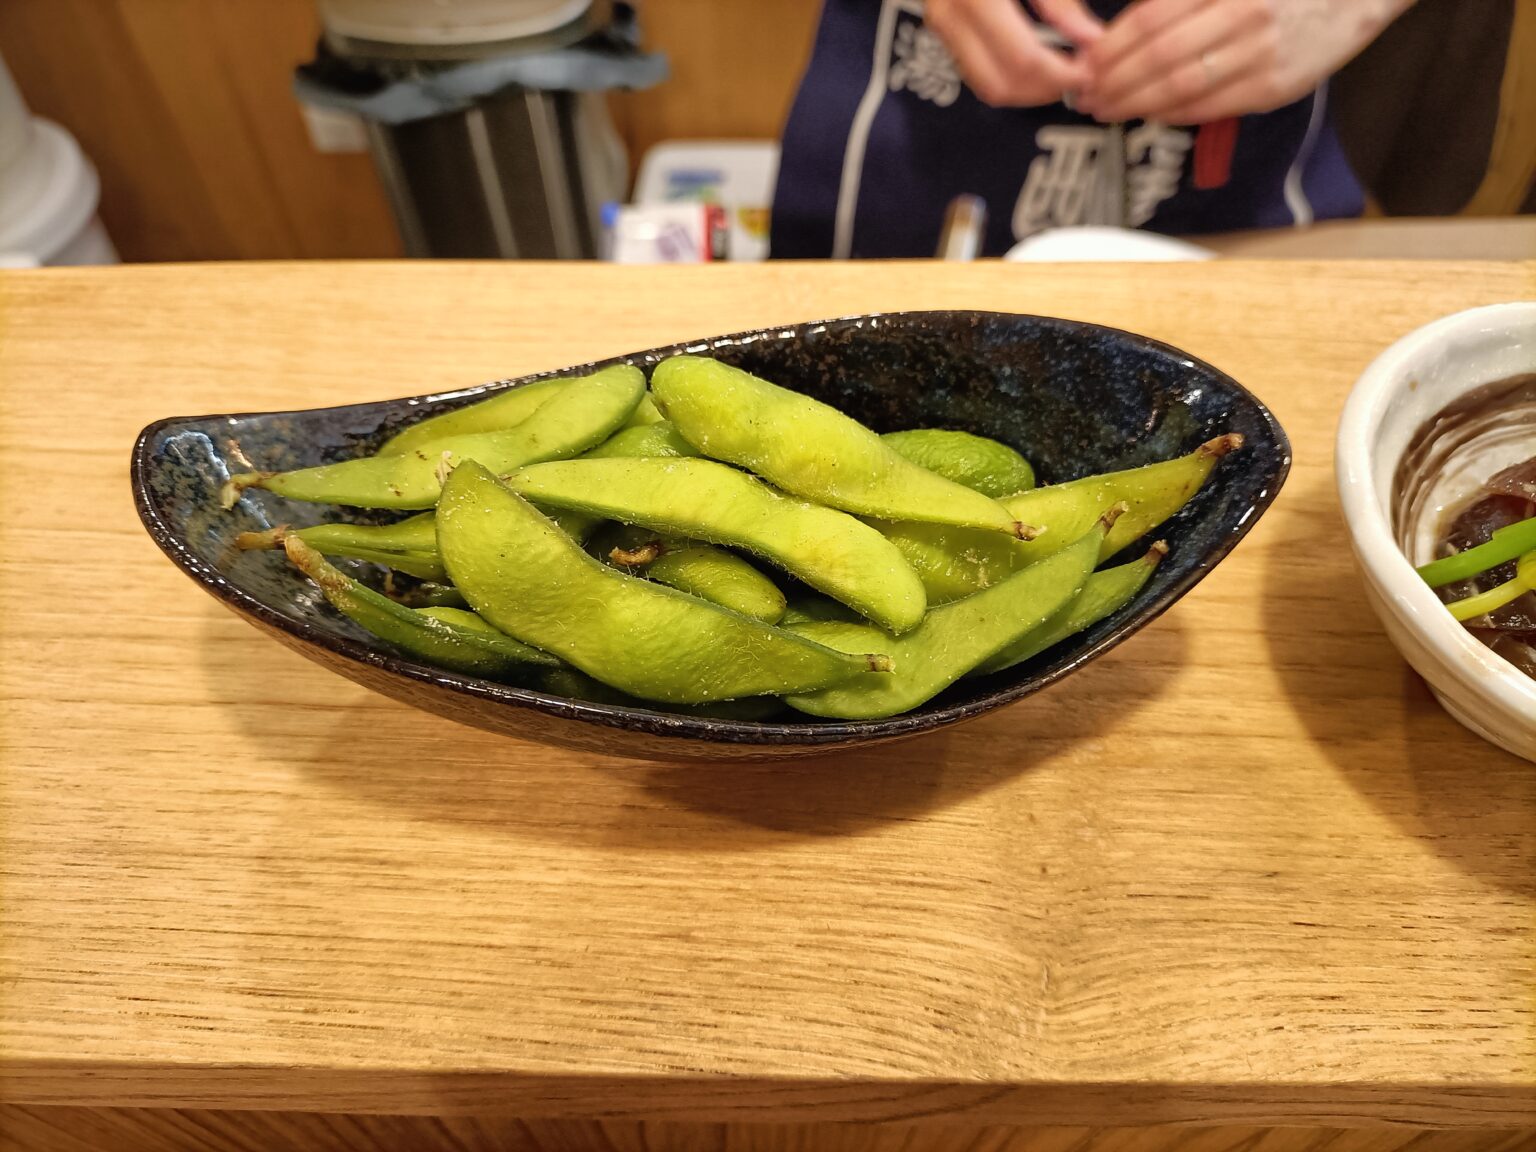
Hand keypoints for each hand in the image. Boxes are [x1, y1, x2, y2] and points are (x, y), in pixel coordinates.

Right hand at [925, 0, 1103, 106]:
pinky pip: (978, 70)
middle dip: (1044, 90)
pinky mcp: (943, 27)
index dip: (1060, 73)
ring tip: (1063, 72)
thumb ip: (1061, 1)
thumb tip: (1090, 40)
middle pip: (1001, 84)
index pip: (1023, 58)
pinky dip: (1012, 76)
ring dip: (1028, 90)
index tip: (1090, 70)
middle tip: (1079, 78)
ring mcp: (941, 23)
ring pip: (987, 85)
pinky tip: (1040, 62)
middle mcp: (951, 12)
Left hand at [1078, 0, 1413, 124]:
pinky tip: (1147, 113)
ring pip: (1178, 86)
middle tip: (1085, 93)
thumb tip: (1124, 31)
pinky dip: (1170, 113)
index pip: (1150, 18)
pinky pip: (1208, 107)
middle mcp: (1242, 14)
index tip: (1087, 62)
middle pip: (1157, 56)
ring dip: (1132, 102)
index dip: (1111, 46)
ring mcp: (1260, 53)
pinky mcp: (1275, 87)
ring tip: (1106, 107)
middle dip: (1112, 80)